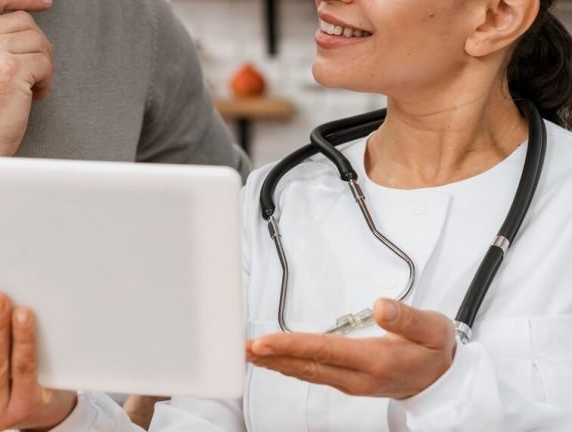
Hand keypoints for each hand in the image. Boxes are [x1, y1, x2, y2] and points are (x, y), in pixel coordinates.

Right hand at [0, 0, 53, 156]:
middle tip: (32, 72)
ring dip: (42, 66)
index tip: (44, 3)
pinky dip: (46, 81)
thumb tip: (22, 14)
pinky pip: (45, 63)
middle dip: (36, 45)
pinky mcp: (10, 70)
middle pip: (23, 21)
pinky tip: (32, 96)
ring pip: (38, 41)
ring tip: (29, 87)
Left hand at [246, 298, 455, 399]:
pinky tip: (274, 360)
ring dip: (276, 363)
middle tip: (242, 348)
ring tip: (248, 353)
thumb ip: (407, 317)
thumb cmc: (435, 349)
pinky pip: (313, 373)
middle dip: (273, 357)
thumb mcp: (432, 328)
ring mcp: (351, 382)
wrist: (445, 380)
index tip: (264, 342)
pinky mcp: (348, 380)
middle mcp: (358, 377)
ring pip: (307, 373)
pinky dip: (290, 365)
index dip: (291, 347)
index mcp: (375, 362)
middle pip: (308, 366)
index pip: (324, 351)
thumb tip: (381, 305)